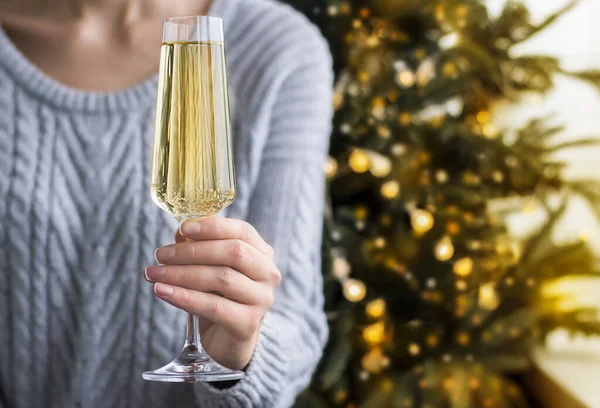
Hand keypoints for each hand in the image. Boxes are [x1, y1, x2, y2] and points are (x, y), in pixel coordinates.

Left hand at [144, 217, 279, 370]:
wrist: (226, 341)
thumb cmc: (218, 298)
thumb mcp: (209, 269)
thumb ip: (198, 248)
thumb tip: (180, 233)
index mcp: (262, 253)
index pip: (242, 231)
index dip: (213, 227)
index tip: (182, 227)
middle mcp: (267, 274)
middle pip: (233, 253)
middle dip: (192, 252)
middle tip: (160, 255)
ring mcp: (262, 299)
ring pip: (221, 278)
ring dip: (182, 274)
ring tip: (154, 273)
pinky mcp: (249, 323)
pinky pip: (213, 306)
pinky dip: (184, 297)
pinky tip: (162, 291)